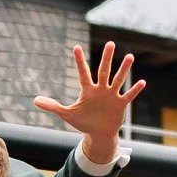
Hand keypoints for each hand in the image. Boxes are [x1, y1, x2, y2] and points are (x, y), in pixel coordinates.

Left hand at [33, 41, 144, 167]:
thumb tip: (35, 100)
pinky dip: (134, 90)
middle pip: (104, 71)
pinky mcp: (120, 104)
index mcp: (88, 90)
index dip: (79, 61)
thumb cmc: (83, 122)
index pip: (83, 73)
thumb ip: (52, 106)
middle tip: (110, 43)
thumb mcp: (67, 114)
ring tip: (130, 56)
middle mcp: (101, 89)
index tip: (76, 47)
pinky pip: (128, 95)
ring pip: (118, 79)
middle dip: (107, 58)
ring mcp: (112, 95)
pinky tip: (142, 82)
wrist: (98, 133)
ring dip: (124, 69)